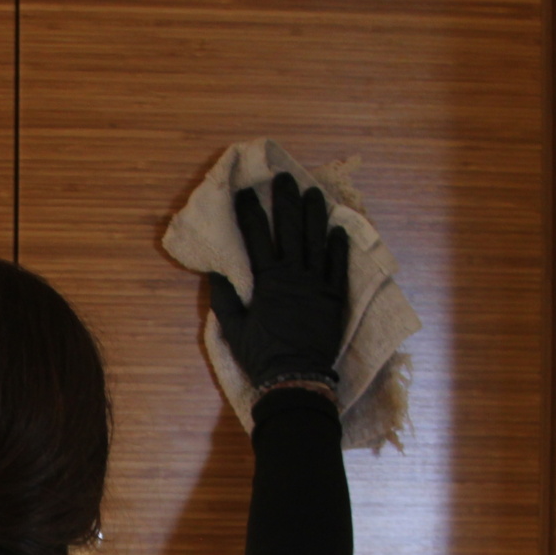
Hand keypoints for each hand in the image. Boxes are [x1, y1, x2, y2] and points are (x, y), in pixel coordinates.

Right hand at [208, 172, 348, 394]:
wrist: (296, 377)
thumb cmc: (262, 354)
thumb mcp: (234, 329)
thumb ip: (225, 299)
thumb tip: (217, 274)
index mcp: (267, 280)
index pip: (255, 237)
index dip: (249, 212)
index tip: (245, 191)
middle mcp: (294, 274)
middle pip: (289, 228)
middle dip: (286, 200)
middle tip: (284, 178)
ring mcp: (318, 282)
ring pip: (317, 239)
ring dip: (315, 213)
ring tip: (313, 192)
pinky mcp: (335, 295)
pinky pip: (338, 264)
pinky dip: (339, 244)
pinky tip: (338, 227)